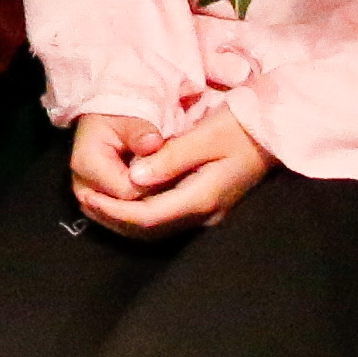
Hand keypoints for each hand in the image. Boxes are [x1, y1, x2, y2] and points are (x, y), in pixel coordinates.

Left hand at [72, 105, 265, 240]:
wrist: (275, 131)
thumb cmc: (241, 127)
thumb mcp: (206, 136)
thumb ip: (170, 158)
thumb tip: (134, 178)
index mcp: (203, 198)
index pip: (148, 216)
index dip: (114, 209)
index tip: (86, 194)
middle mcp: (205, 214)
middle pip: (150, 229)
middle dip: (113, 218)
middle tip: (83, 199)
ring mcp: (208, 213)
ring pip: (157, 229)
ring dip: (123, 219)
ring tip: (94, 201)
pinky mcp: (207, 206)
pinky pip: (166, 219)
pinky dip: (139, 214)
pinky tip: (122, 198)